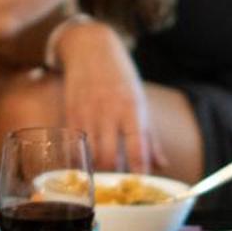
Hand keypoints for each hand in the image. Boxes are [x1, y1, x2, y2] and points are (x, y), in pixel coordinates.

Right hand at [53, 20, 155, 173]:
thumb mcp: (140, 100)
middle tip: (121, 182)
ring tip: (106, 174)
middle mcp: (109, 111)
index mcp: (131, 107)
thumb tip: (162, 164)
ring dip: (99, 169)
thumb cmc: (120, 74)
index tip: (142, 184)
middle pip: (110, 157)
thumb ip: (149, 135)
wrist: (90, 46)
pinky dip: (83, 157)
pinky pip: (75, 145)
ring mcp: (86, 113)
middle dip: (116, 175)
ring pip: (90, 155)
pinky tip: (89, 160)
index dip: (140, 170)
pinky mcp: (69, 113)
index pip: (137, 147)